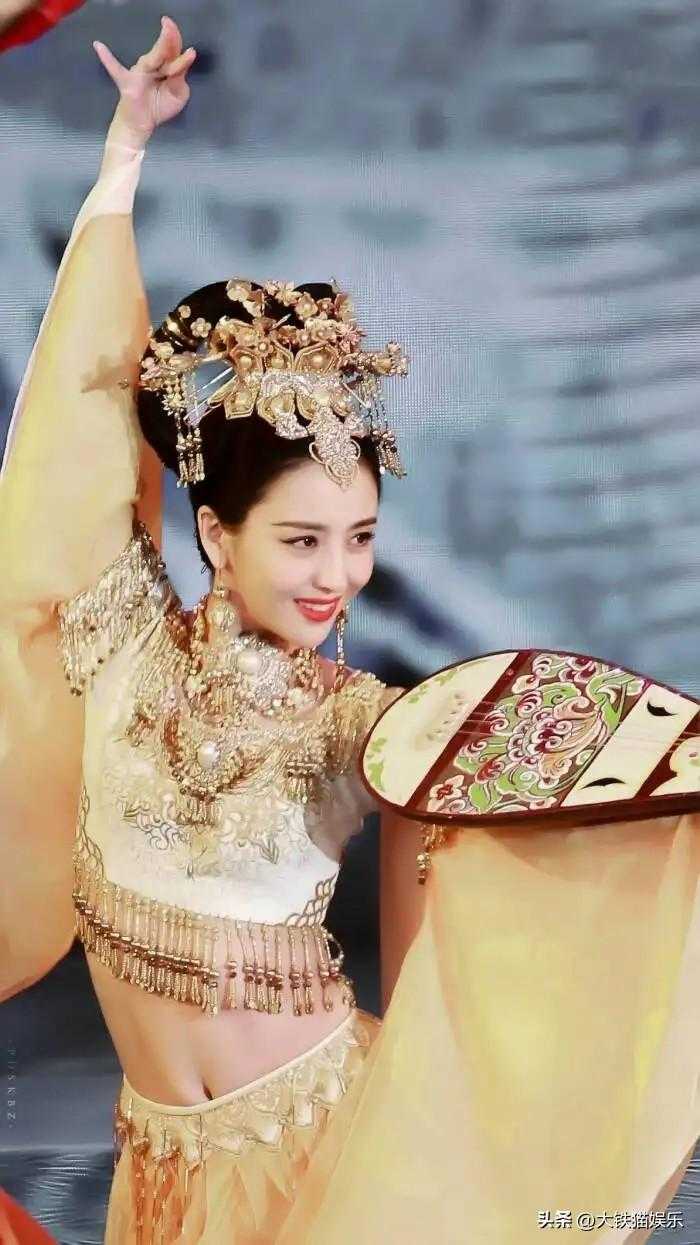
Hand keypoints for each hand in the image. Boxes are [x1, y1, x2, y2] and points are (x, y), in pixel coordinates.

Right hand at [93, 15, 195, 141]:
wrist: (142, 123)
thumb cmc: (160, 106)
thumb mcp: (178, 95)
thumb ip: (180, 80)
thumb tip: (180, 67)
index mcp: (166, 67)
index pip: (174, 54)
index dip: (182, 49)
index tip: (191, 50)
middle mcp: (153, 65)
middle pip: (164, 51)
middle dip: (170, 38)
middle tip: (172, 25)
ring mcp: (139, 72)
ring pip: (151, 59)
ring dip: (160, 47)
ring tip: (166, 29)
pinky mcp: (127, 82)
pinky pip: (115, 69)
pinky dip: (106, 58)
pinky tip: (98, 46)